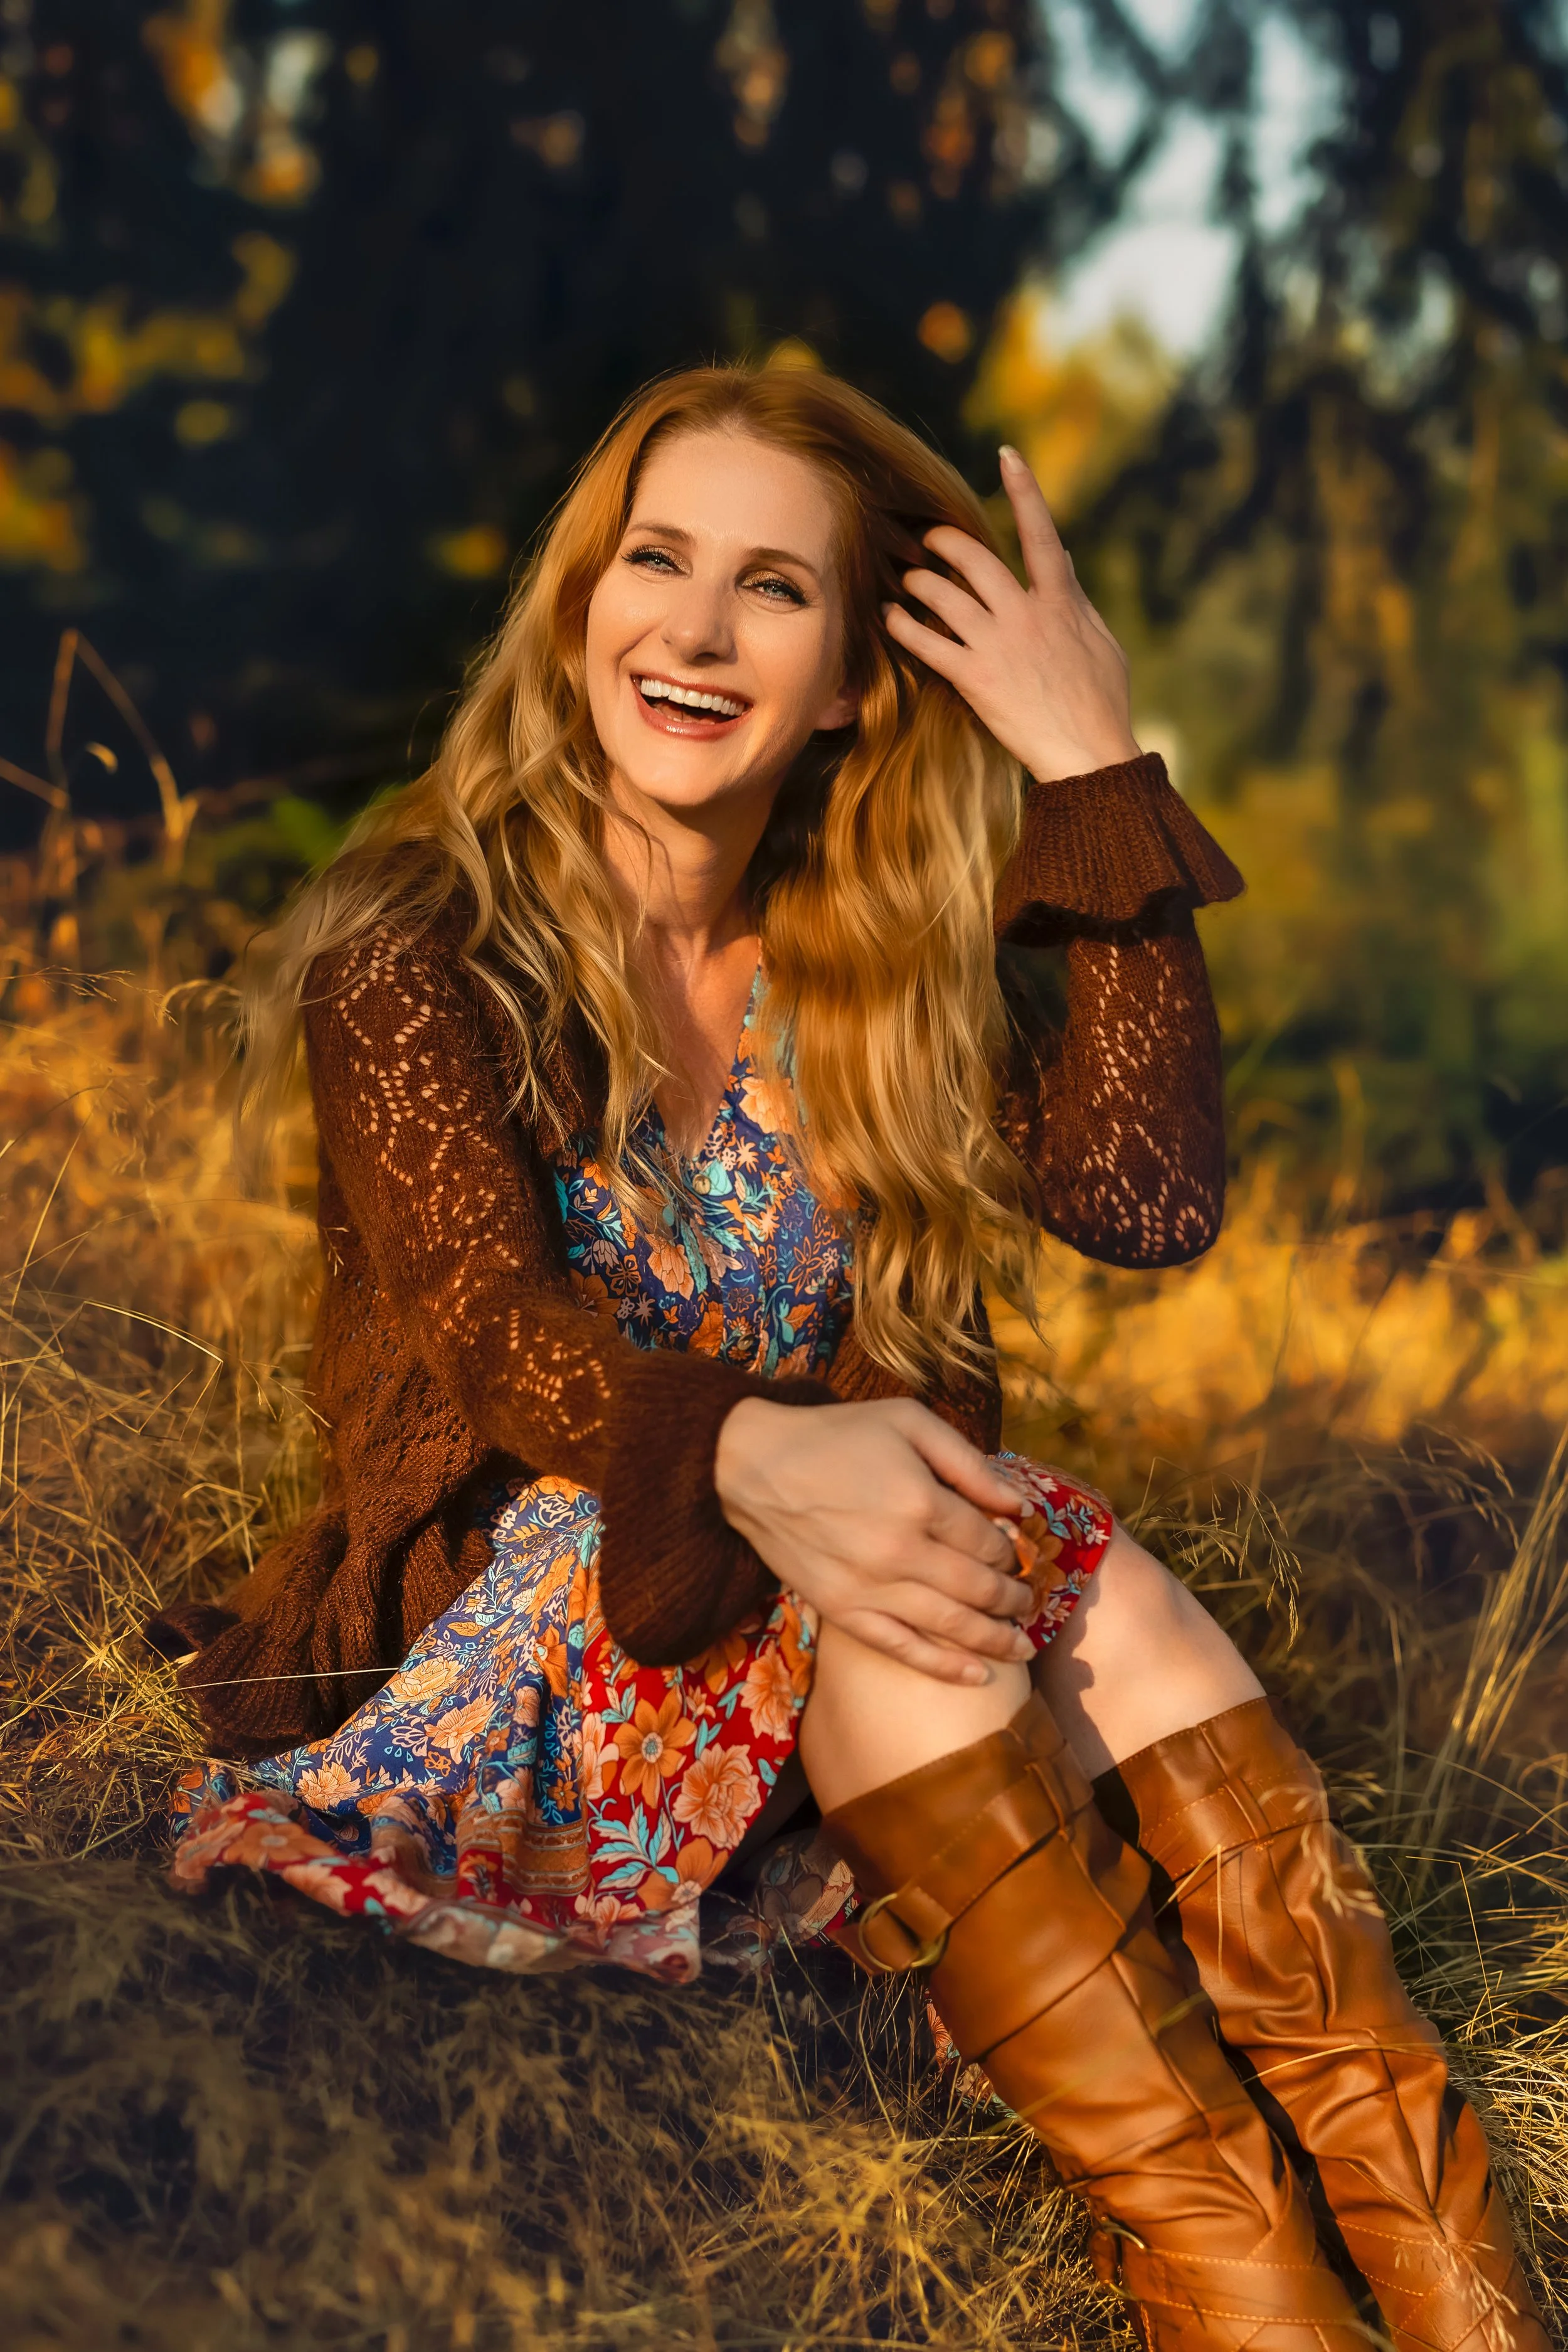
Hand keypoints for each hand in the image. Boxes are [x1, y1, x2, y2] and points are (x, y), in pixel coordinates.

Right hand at [714, 1395, 1036, 1685]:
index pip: (988, 1541)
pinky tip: (976, 1676)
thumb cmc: (836, 1435)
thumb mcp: (908, 1421)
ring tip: (1023, 1645)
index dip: (1011, 1550)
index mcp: (921, 1501)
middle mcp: (901, 1551)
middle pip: (978, 1588)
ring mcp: (870, 1587)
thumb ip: (968, 1462)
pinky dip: (943, 1666)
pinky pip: (902, 1647)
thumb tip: (1020, 1506)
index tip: (1016, 1552)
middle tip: (1029, 1601)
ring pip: (950, 1625)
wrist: (752, 1465)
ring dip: (995, 1639)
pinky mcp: (843, 1610)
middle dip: (1013, 1599)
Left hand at [883, 445, 1140, 783]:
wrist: (1090, 754)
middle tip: (925, 540)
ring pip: (944, 596)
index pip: (1041, 534)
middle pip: (976, 559)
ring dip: (917, 582)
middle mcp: (1027, 615)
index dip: (1025, 491)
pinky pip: (929, 644)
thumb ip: (1077, 601)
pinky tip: (889, 618)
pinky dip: (904, 627)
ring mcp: (999, 645)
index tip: (1007, 455)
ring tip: (904, 580)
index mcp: (1062, 602)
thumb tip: (1060, 564)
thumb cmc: (1103, 703)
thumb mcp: (1102, 643)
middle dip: (943, 542)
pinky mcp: (975, 679)